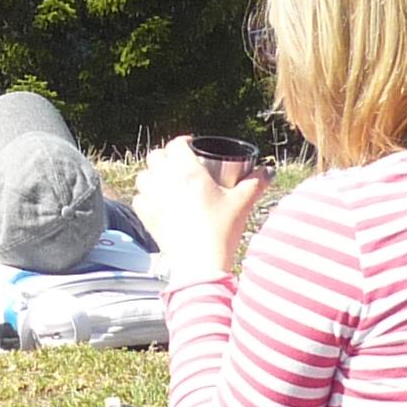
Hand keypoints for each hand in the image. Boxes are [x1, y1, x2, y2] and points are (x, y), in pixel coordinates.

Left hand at [135, 137, 267, 282]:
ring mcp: (154, 201)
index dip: (183, 142)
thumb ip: (256, 183)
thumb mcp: (242, 204)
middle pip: (155, 157)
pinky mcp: (148, 219)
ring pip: (143, 176)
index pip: (176, 145)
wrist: (201, 265)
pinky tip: (157, 201)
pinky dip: (145, 197)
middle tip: (178, 164)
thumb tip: (268, 172)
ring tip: (165, 180)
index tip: (191, 147)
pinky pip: (138, 199)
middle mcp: (166, 183)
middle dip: (166, 156)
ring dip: (152, 175)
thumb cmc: (220, 233)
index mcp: (188, 173)